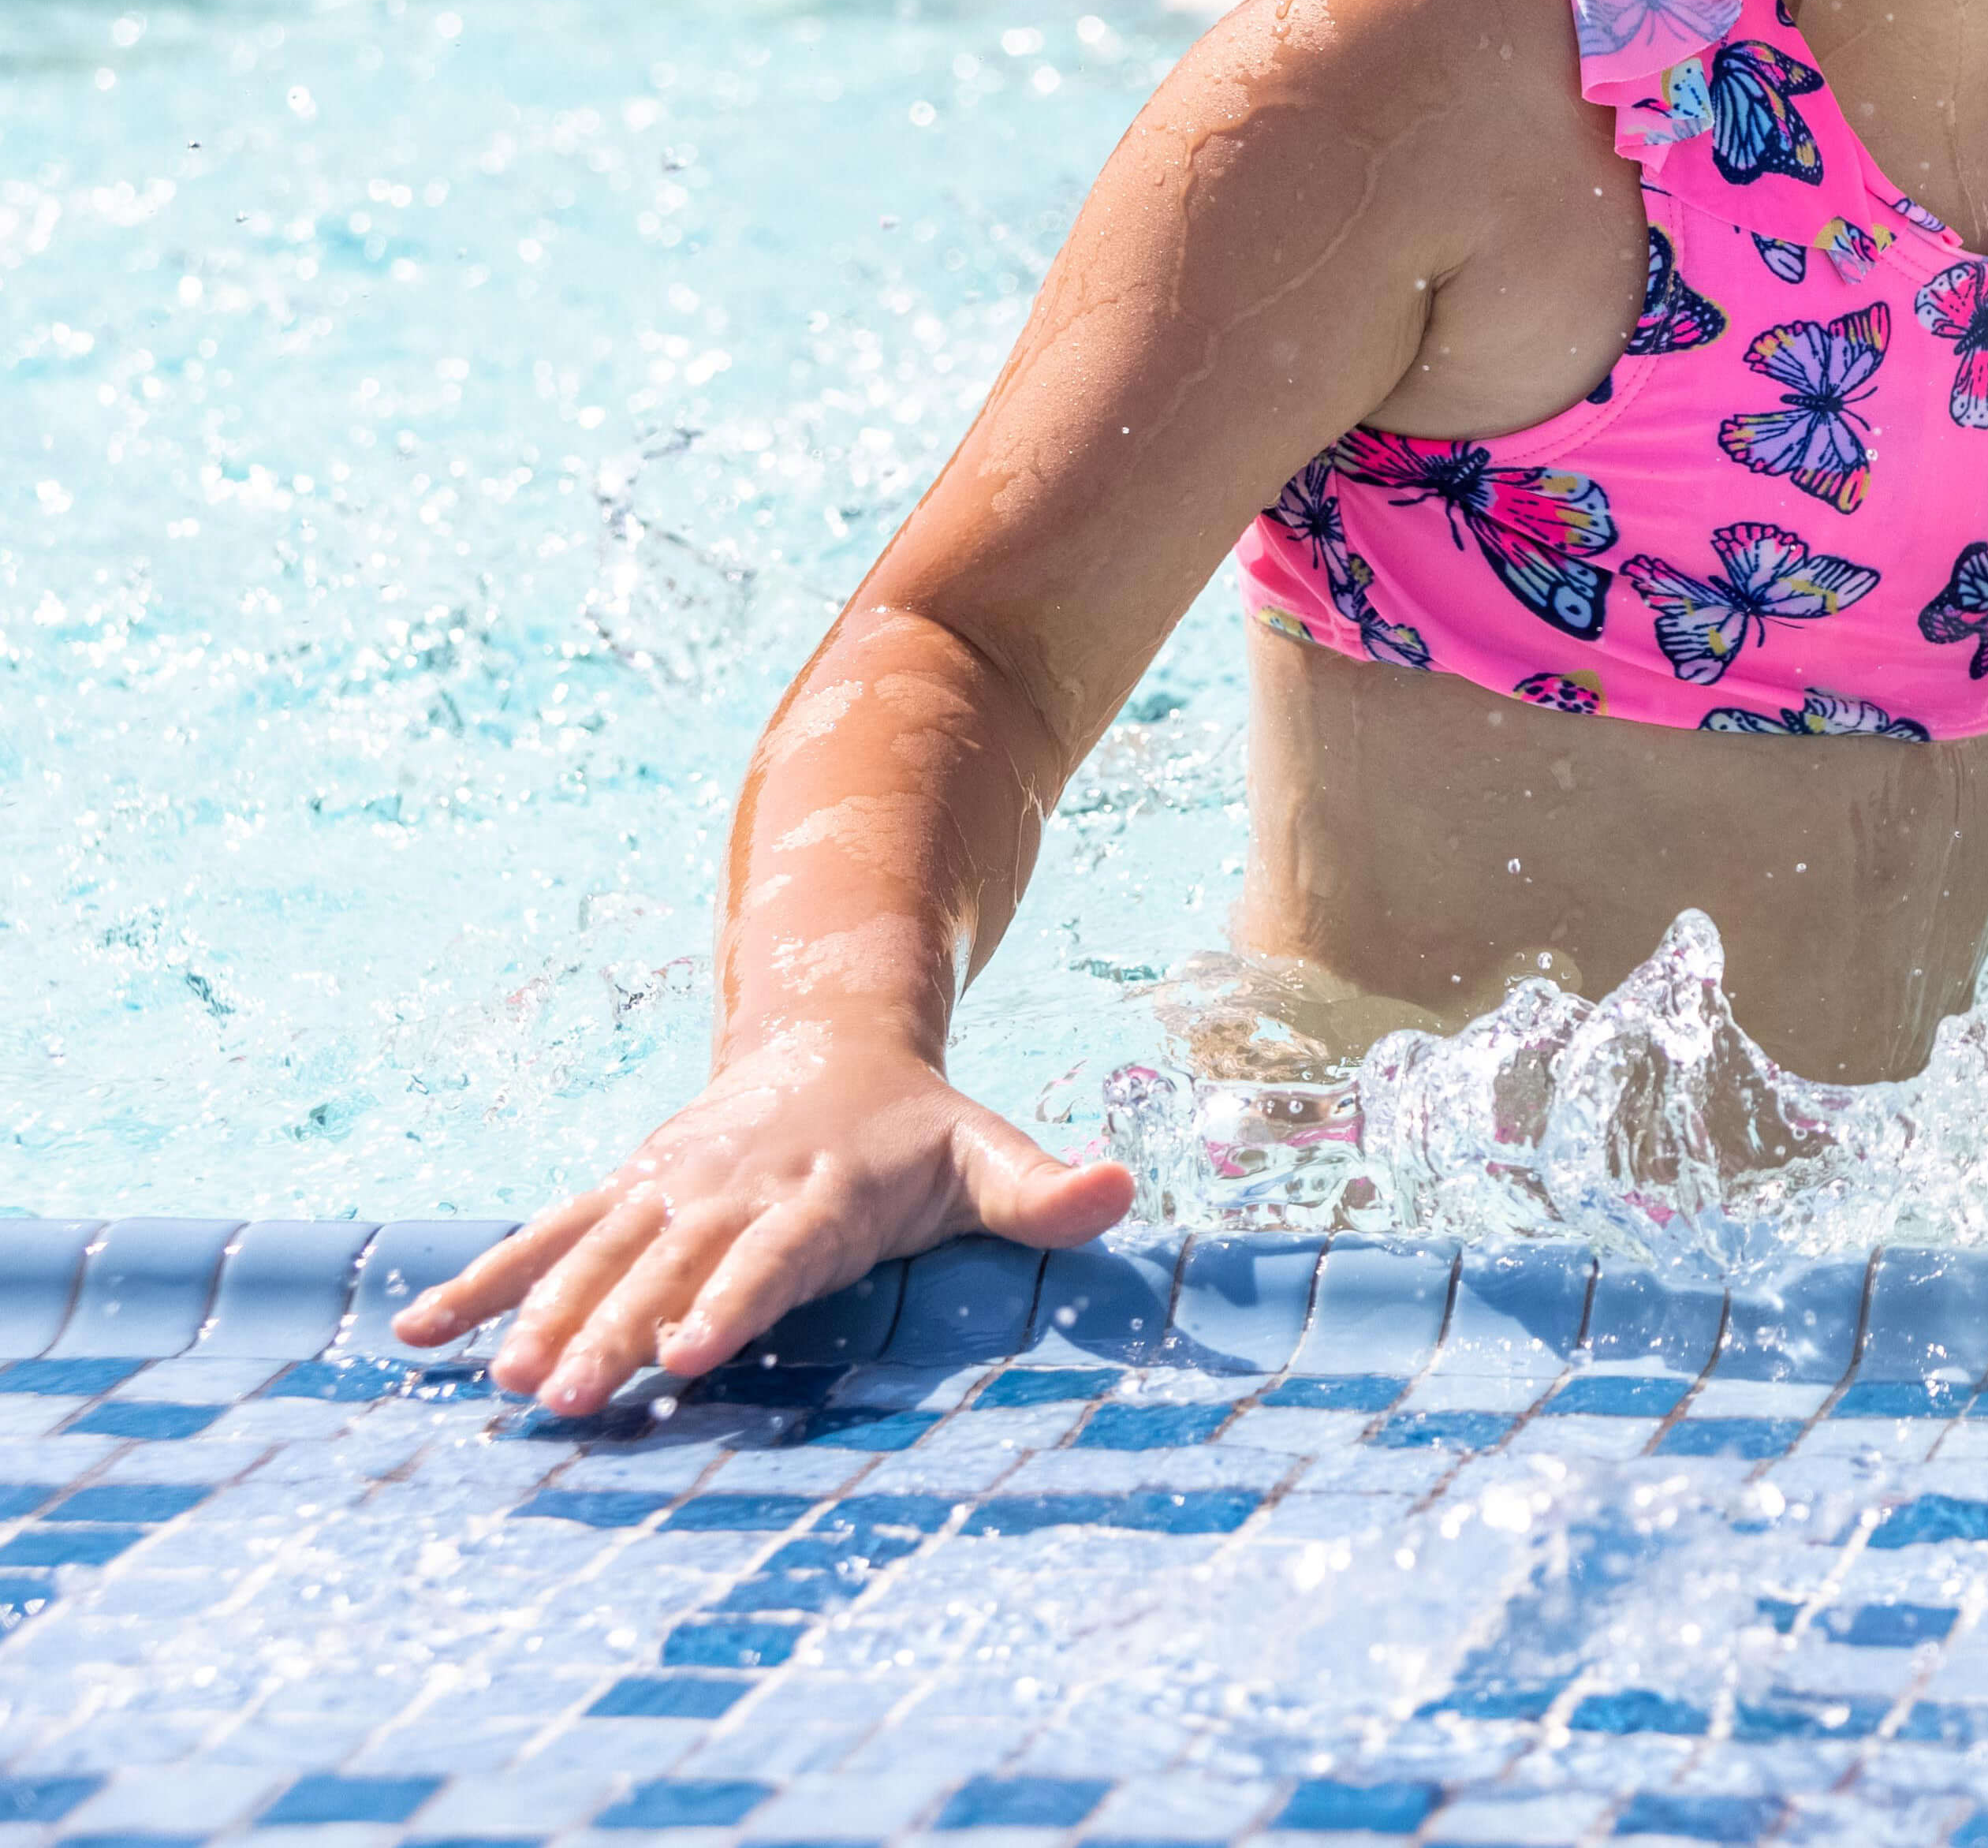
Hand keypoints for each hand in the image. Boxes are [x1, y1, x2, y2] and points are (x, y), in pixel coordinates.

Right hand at [391, 1035, 1133, 1415]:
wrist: (833, 1042)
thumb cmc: (920, 1132)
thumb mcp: (989, 1152)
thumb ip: (1045, 1189)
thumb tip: (1120, 1192)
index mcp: (820, 1193)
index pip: (774, 1254)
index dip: (732, 1298)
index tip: (689, 1350)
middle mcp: (730, 1190)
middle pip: (670, 1268)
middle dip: (618, 1330)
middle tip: (569, 1396)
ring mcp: (665, 1190)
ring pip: (596, 1255)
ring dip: (544, 1315)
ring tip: (502, 1381)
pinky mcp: (621, 1193)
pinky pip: (544, 1236)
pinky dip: (483, 1281)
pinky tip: (415, 1338)